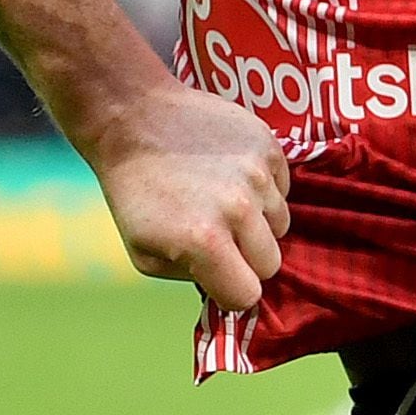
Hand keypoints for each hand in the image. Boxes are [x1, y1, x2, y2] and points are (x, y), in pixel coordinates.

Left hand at [86, 79, 288, 313]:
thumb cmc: (135, 194)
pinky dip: (263, 190)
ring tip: (220, 199)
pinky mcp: (268, 146)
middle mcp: (239, 208)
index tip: (217, 274)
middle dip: (247, 259)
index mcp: (205, 242)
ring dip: (256, 222)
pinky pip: (282, 189)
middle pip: (271, 263)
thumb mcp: (145, 255)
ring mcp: (257, 174)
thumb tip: (226, 286)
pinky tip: (229, 175)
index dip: (231, 290)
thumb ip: (191, 278)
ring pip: (280, 224)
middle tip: (218, 237)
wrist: (133, 119)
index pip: (247, 295)